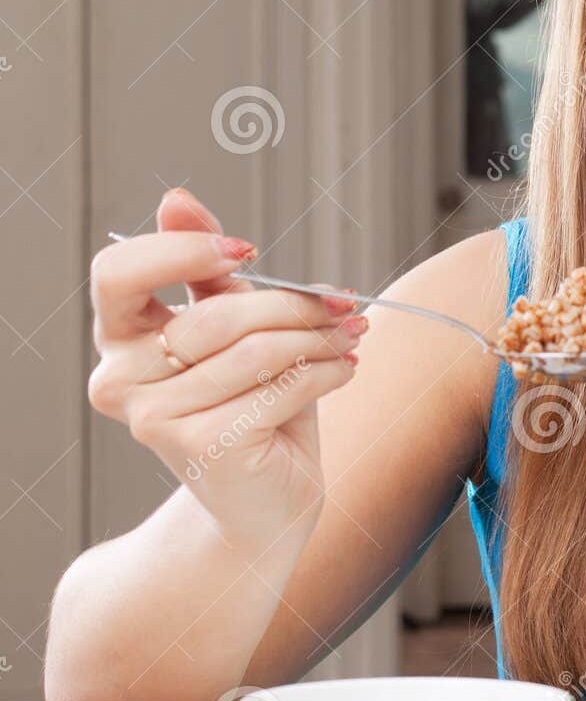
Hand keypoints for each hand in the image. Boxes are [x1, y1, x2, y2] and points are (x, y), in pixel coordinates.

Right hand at [87, 188, 364, 551]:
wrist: (263, 503)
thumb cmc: (252, 406)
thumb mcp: (234, 329)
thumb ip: (207, 269)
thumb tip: (175, 197)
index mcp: (118, 338)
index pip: (117, 272)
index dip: (181, 250)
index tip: (247, 251)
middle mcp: (121, 379)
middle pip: (216, 312)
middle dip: (294, 302)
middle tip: (344, 302)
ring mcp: (157, 419)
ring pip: (258, 350)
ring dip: (320, 337)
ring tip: (354, 334)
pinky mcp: (206, 447)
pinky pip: (283, 387)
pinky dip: (327, 371)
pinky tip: (346, 368)